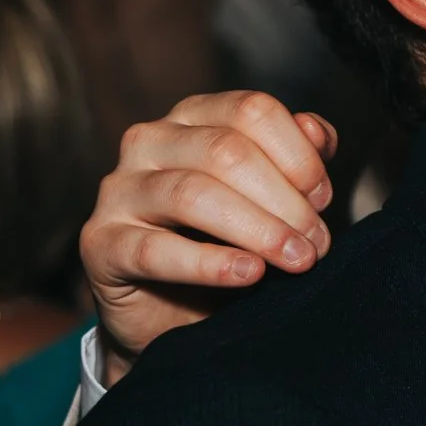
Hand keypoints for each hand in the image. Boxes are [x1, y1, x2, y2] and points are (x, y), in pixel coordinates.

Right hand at [81, 91, 338, 386]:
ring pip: (192, 194)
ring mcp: (119, 191)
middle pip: (225, 151)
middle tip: (317, 243)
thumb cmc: (226, 244)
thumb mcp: (270, 198)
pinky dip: (210, 263)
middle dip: (284, 200)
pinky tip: (248, 274)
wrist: (174, 314)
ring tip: (296, 260)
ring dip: (257, 229)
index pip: (251, 111)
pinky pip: (155, 249)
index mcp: (192, 117)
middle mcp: (149, 142)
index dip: (298, 155)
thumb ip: (296, 159)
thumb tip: (317, 132)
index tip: (324, 199)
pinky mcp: (101, 244)